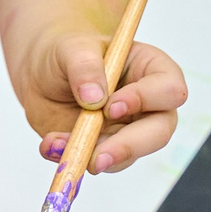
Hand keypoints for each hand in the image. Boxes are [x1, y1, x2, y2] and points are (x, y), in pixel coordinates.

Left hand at [26, 36, 186, 173]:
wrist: (41, 76)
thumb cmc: (66, 53)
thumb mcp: (71, 49)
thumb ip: (84, 67)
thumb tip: (94, 98)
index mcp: (151, 68)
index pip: (169, 89)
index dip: (146, 100)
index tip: (110, 107)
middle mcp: (150, 104)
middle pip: (159, 132)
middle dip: (127, 146)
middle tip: (97, 156)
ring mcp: (131, 130)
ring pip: (129, 154)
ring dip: (93, 154)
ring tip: (57, 143)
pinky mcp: (110, 149)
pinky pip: (101, 162)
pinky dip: (75, 157)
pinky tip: (52, 145)